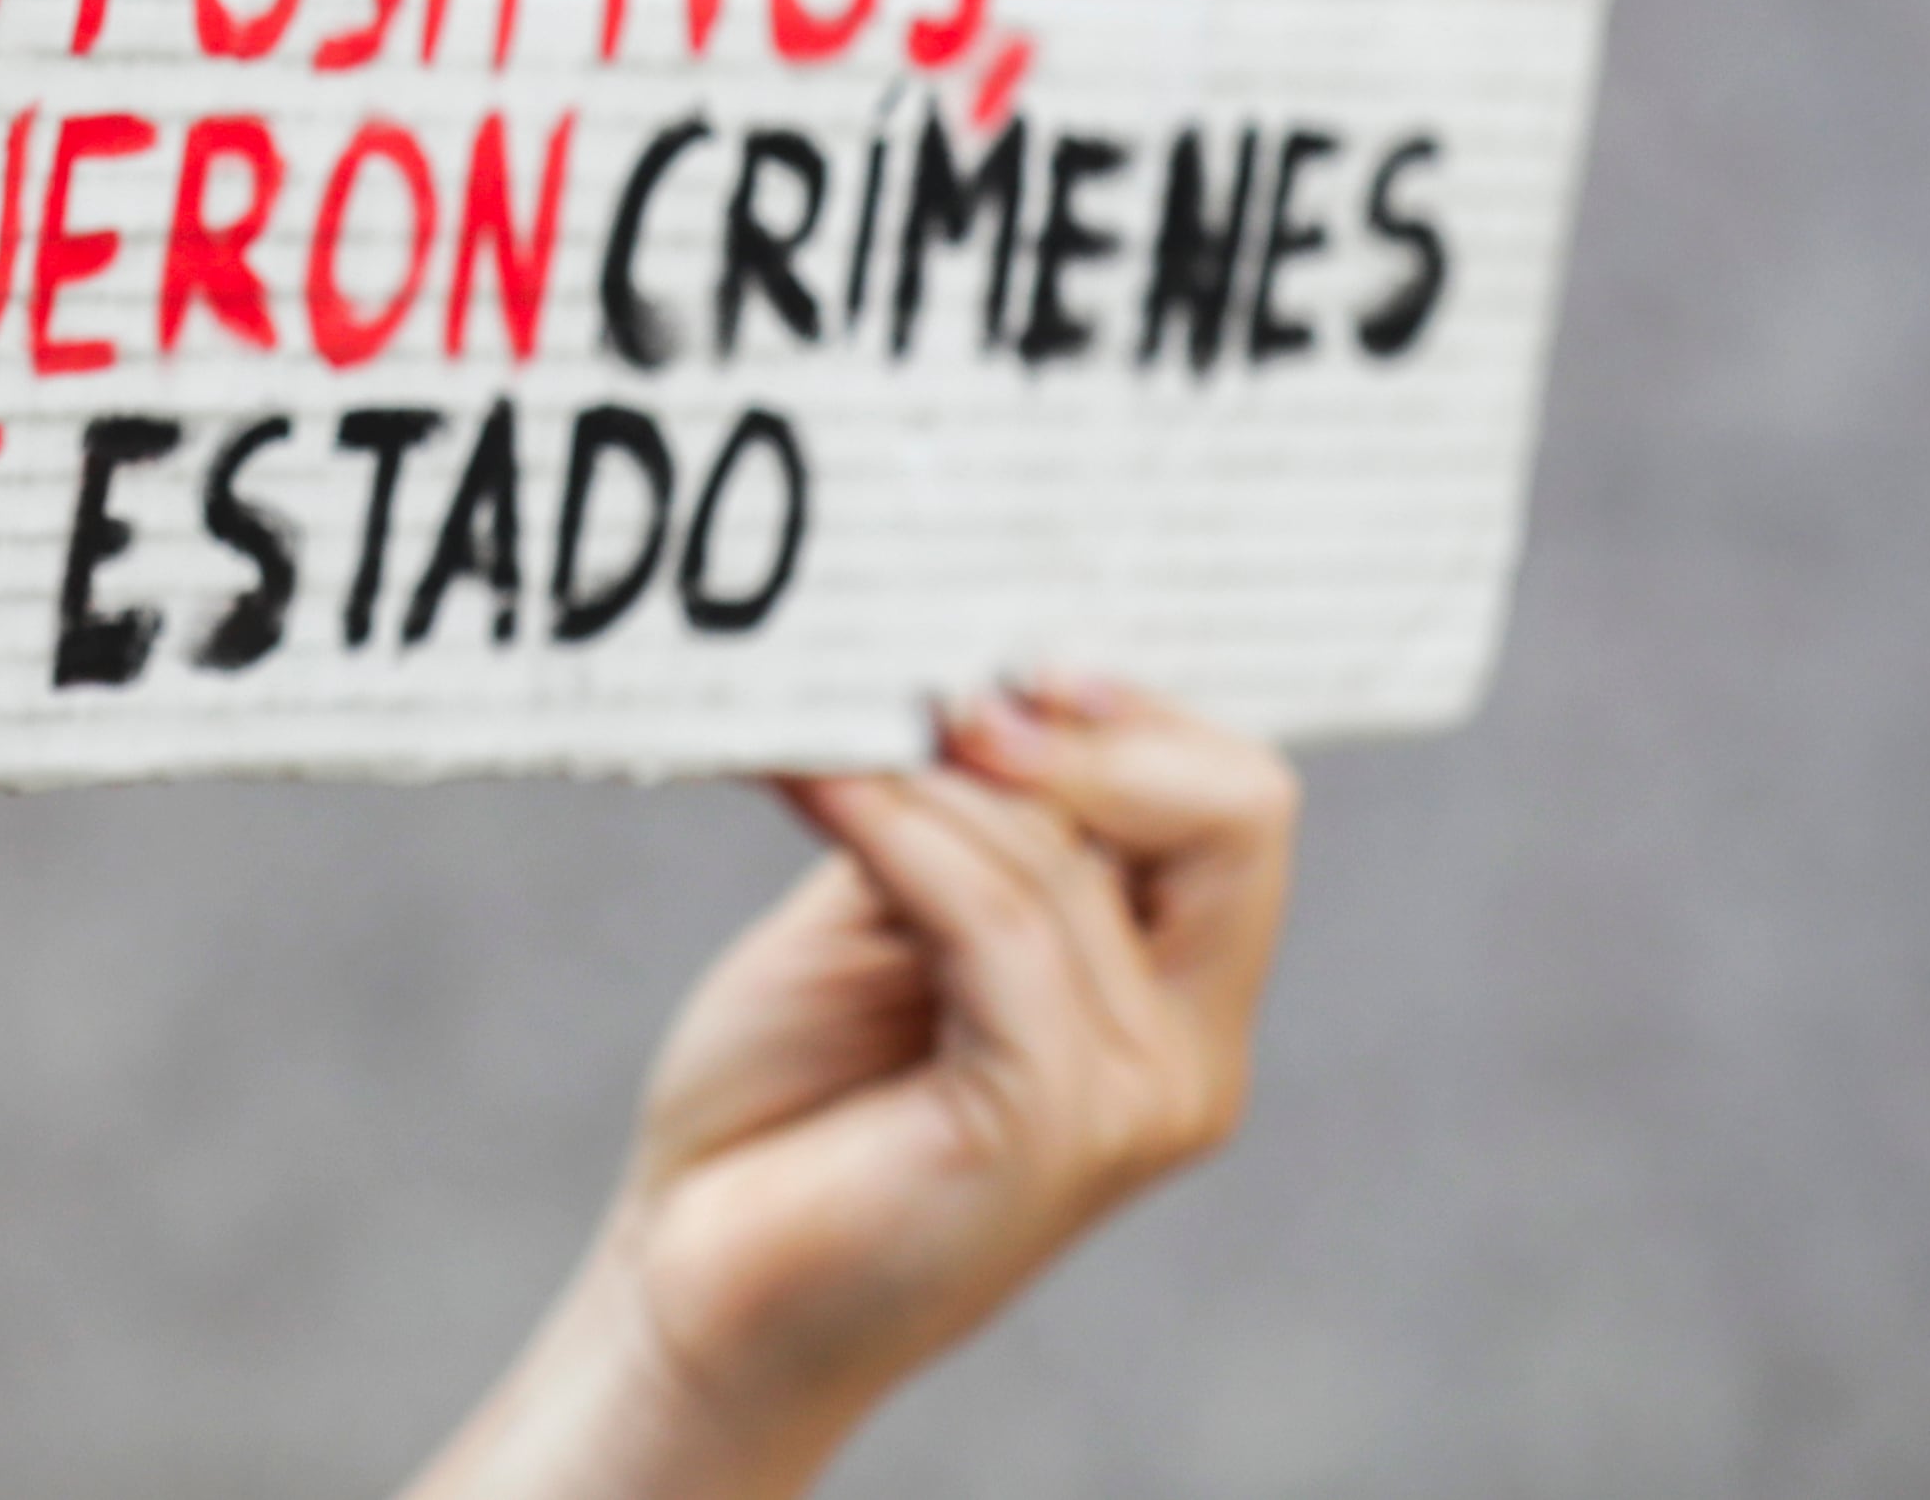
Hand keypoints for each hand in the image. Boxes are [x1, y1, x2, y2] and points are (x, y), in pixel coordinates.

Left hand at [404, 679, 1298, 1499]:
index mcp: (1167, 995)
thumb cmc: (781, 1106)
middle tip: (944, 688)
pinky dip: (898, 830)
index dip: (1138, 707)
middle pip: (1233, 810)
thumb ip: (958, 816)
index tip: (1007, 651)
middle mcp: (1182, 1055)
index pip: (1239, 801)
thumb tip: (960, 658)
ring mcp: (1132, 1101)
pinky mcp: (1048, 1131)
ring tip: (809, 725)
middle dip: (1087, 727)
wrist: (690, 1279)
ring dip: (925, 772)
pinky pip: (998, 925)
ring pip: (1070, 852)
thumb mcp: (886, 917)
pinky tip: (812, 778)